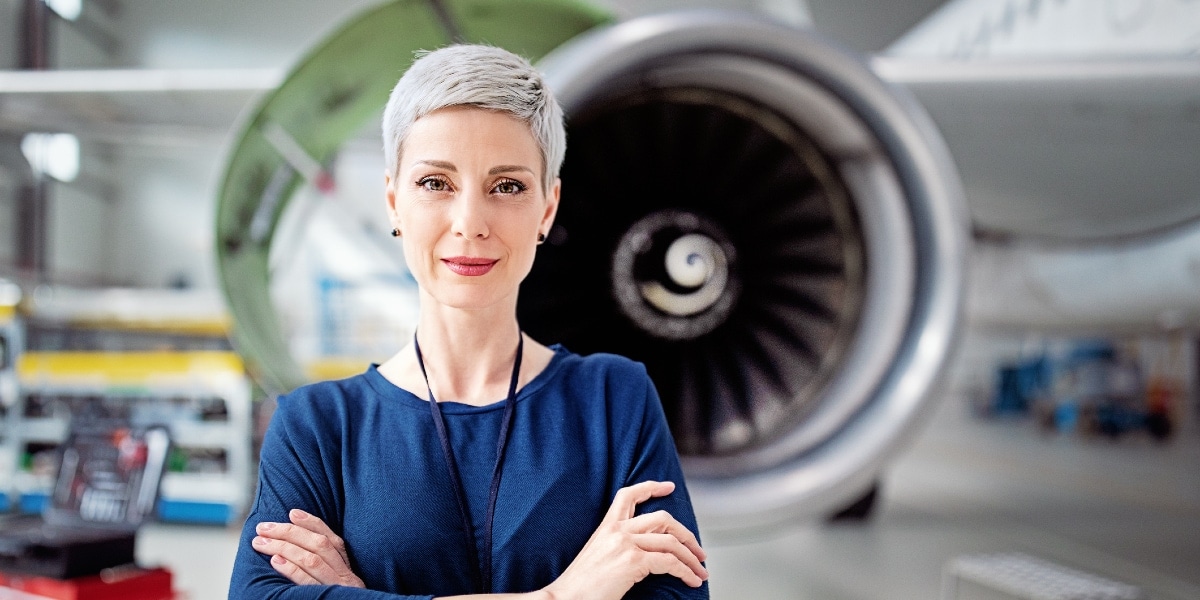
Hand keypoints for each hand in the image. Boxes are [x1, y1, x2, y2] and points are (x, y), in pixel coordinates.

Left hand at [252, 508, 365, 587]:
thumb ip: (326, 571)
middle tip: (264, 528)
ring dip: (284, 547)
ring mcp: (339, 589)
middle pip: (319, 545)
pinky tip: (276, 561)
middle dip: (289, 532)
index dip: (312, 523)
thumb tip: (295, 552)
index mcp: (349, 571)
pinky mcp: (329, 599)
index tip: (292, 512)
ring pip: (312, 559)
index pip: (332, 539)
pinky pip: (308, 583)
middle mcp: (346, 578)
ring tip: (261, 542)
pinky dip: (292, 570)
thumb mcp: (338, 588)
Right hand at [542, 480, 707, 599]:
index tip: (669, 486)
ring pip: (671, 542)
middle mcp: (617, 530)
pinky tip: (691, 581)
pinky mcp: (633, 562)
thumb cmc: (580, 585)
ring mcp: (626, 544)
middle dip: (686, 534)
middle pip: (663, 518)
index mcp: (606, 527)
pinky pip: (670, 563)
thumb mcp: (598, 555)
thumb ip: (617, 546)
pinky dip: (686, 572)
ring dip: (692, 557)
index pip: (629, 495)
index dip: (652, 487)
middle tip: (698, 550)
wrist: (564, 598)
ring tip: (701, 571)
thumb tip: (644, 553)